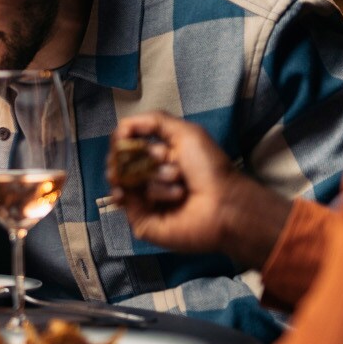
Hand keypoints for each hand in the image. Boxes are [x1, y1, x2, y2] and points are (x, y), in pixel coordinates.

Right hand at [108, 113, 289, 268]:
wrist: (223, 204)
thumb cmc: (209, 168)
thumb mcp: (186, 133)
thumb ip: (153, 121)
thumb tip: (120, 128)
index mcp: (158, 159)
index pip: (125, 148)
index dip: (123, 142)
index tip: (127, 139)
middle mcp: (149, 179)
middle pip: (120, 164)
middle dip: (131, 158)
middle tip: (157, 160)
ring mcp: (144, 202)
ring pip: (124, 182)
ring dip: (151, 178)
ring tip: (177, 185)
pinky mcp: (142, 222)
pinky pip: (127, 204)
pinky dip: (129, 196)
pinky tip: (126, 193)